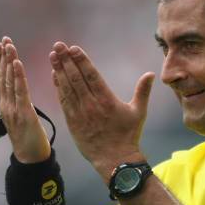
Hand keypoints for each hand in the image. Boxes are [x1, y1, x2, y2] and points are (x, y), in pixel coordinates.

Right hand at [0, 36, 50, 162]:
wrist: (31, 157)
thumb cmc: (30, 138)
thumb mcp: (23, 116)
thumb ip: (21, 103)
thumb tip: (21, 91)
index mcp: (6, 104)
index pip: (2, 78)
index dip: (1, 61)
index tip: (1, 45)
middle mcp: (6, 104)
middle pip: (3, 76)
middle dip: (3, 57)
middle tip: (4, 39)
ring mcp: (13, 108)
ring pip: (9, 81)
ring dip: (9, 62)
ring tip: (9, 46)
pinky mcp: (23, 113)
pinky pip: (20, 91)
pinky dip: (18, 76)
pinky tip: (17, 63)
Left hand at [49, 41, 154, 182]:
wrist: (115, 159)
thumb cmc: (128, 135)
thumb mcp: (139, 112)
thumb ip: (142, 91)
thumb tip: (150, 74)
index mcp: (107, 100)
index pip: (91, 75)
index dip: (81, 61)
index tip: (73, 48)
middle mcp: (92, 104)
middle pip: (76, 78)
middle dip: (66, 60)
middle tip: (59, 45)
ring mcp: (80, 113)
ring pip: (67, 87)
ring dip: (59, 70)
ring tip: (53, 55)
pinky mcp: (72, 121)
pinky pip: (63, 100)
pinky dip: (58, 87)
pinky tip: (55, 75)